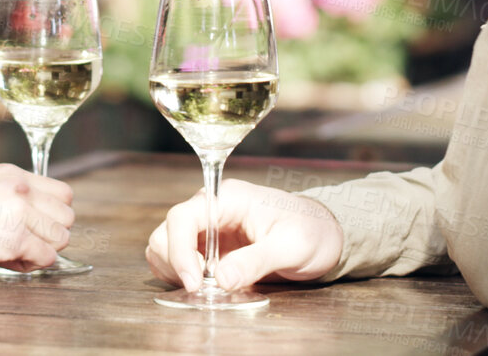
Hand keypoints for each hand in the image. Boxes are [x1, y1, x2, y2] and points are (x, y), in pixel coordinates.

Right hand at [0, 164, 75, 271]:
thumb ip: (10, 196)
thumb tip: (36, 220)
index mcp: (12, 173)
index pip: (63, 192)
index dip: (52, 214)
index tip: (33, 226)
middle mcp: (20, 188)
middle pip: (67, 216)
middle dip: (50, 234)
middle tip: (23, 242)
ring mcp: (18, 212)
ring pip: (61, 237)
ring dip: (42, 250)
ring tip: (14, 252)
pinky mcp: (14, 239)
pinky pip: (47, 258)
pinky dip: (31, 265)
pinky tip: (6, 261)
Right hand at [145, 180, 343, 291]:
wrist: (323, 235)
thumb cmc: (311, 232)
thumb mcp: (290, 247)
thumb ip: (256, 261)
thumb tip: (221, 279)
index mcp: (228, 198)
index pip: (184, 216)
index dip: (180, 250)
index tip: (194, 282)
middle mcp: (211, 209)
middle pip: (167, 231)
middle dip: (175, 263)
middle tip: (200, 289)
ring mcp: (207, 228)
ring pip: (165, 245)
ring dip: (174, 269)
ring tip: (203, 287)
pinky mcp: (208, 247)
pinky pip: (177, 259)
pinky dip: (178, 274)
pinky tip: (202, 285)